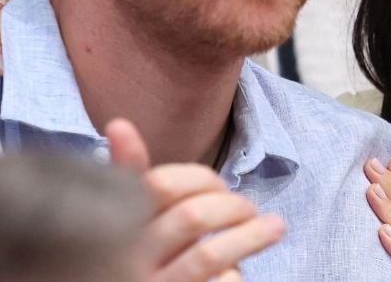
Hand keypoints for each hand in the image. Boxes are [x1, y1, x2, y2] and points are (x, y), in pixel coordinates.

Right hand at [107, 119, 284, 280]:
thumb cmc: (138, 253)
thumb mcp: (128, 215)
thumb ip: (128, 175)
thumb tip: (120, 124)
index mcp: (115, 227)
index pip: (160, 186)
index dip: (201, 178)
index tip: (219, 185)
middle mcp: (127, 262)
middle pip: (192, 216)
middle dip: (232, 205)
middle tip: (248, 208)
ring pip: (209, 255)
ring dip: (251, 236)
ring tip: (275, 227)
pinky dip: (233, 275)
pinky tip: (238, 272)